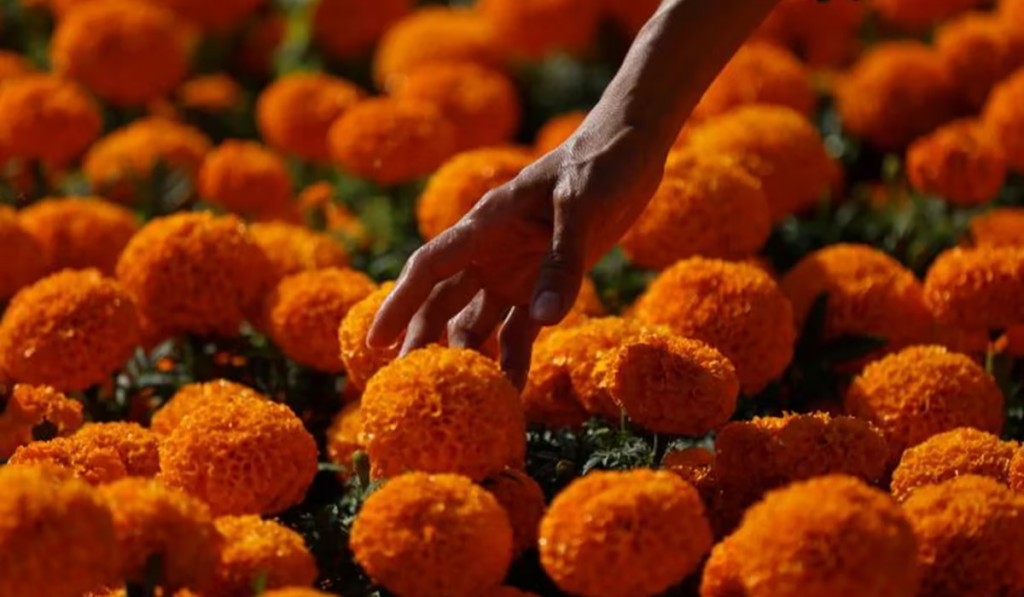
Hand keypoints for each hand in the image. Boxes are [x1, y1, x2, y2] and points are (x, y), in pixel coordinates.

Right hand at [366, 122, 664, 388]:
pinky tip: (512, 392)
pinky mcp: (545, 284)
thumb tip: (544, 321)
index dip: (399, 304)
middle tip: (408, 387)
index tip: (373, 342)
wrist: (630, 149)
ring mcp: (515, 270)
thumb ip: (562, 263)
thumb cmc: (600, 165)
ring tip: (461, 400)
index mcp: (486, 224)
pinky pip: (520, 330)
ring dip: (468, 356)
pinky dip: (514, 359)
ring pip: (476, 321)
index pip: (429, 267)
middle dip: (424, 340)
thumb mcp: (582, 209)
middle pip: (444, 302)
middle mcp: (491, 251)